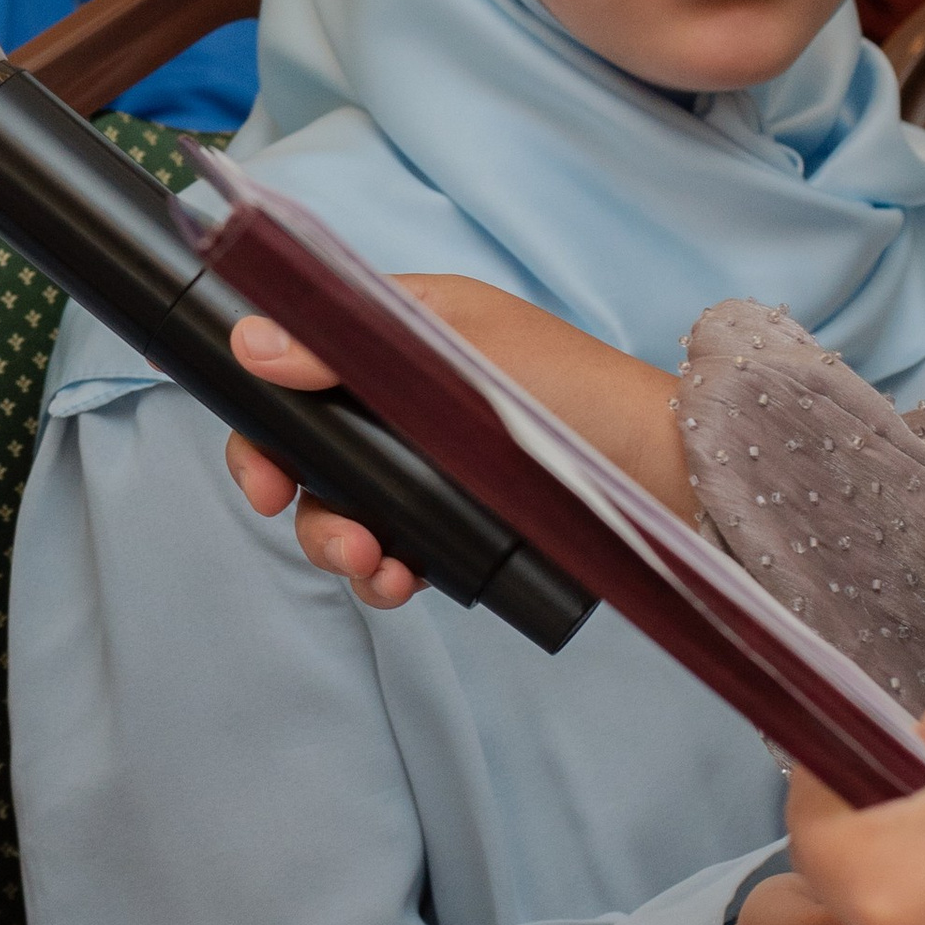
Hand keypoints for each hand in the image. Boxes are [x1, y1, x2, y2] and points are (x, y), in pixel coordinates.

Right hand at [221, 276, 690, 609]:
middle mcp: (406, 401)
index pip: (297, 373)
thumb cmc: (575, 388)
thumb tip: (251, 342)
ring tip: (378, 570)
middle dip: (306, 507)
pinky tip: (404, 585)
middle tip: (339, 544)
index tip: (265, 481)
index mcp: (397, 339)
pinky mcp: (465, 519)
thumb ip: (350, 346)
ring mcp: (435, 464)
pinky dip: (388, 572)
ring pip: (349, 511)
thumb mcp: (455, 350)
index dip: (265, 428)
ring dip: (342, 547)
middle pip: (313, 456)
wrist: (672, 471)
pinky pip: (399, 550)